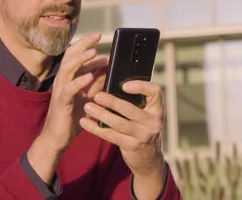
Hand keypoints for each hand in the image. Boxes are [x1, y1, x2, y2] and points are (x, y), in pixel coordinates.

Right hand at [40, 32, 106, 151]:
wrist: (58, 138)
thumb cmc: (72, 117)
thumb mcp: (89, 97)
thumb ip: (97, 84)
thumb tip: (110, 70)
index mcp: (68, 78)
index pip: (75, 55)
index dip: (85, 44)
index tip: (98, 36)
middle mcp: (62, 80)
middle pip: (70, 56)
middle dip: (83, 44)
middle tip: (97, 36)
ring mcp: (60, 90)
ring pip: (67, 68)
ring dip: (81, 59)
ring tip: (94, 52)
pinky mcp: (61, 102)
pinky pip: (69, 89)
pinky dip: (79, 81)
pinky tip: (89, 76)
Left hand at [79, 80, 165, 197]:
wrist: (148, 158)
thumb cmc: (142, 128)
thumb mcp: (145, 114)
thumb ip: (135, 101)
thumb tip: (110, 84)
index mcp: (157, 109)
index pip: (155, 92)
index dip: (140, 86)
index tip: (124, 85)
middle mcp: (153, 122)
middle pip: (130, 109)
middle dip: (112, 101)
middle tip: (97, 96)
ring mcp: (142, 136)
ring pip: (118, 123)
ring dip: (101, 114)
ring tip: (88, 107)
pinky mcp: (131, 146)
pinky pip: (110, 135)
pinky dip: (95, 128)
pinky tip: (84, 122)